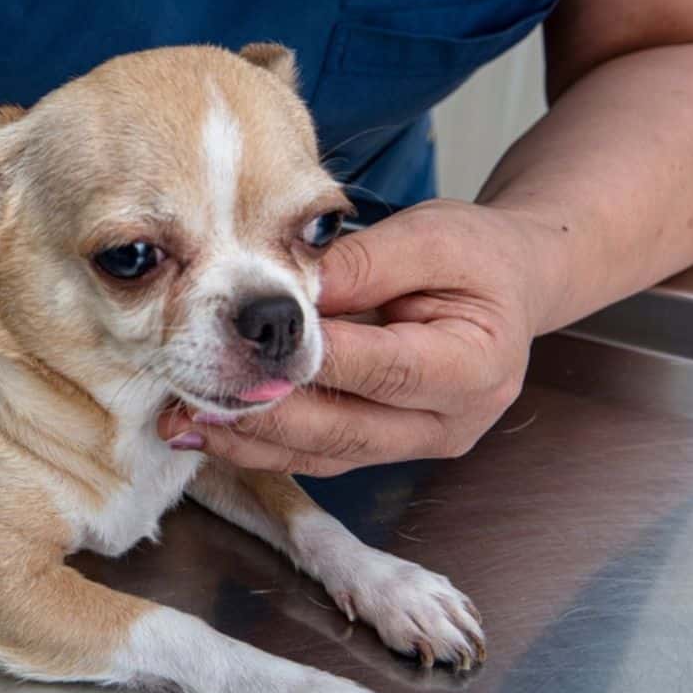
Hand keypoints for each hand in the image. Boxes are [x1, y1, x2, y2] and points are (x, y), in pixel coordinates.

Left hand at [160, 200, 551, 474]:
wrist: (510, 283)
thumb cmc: (475, 253)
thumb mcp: (430, 236)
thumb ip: (364, 263)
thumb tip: (292, 291)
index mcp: (474, 365)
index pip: (379, 368)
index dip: (308, 360)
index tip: (240, 345)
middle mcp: (451, 421)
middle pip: (345, 429)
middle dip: (262, 417)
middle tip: (192, 400)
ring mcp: (418, 443)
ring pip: (325, 454)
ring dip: (250, 442)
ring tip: (182, 423)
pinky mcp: (385, 447)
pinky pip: (319, 455)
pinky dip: (263, 446)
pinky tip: (210, 431)